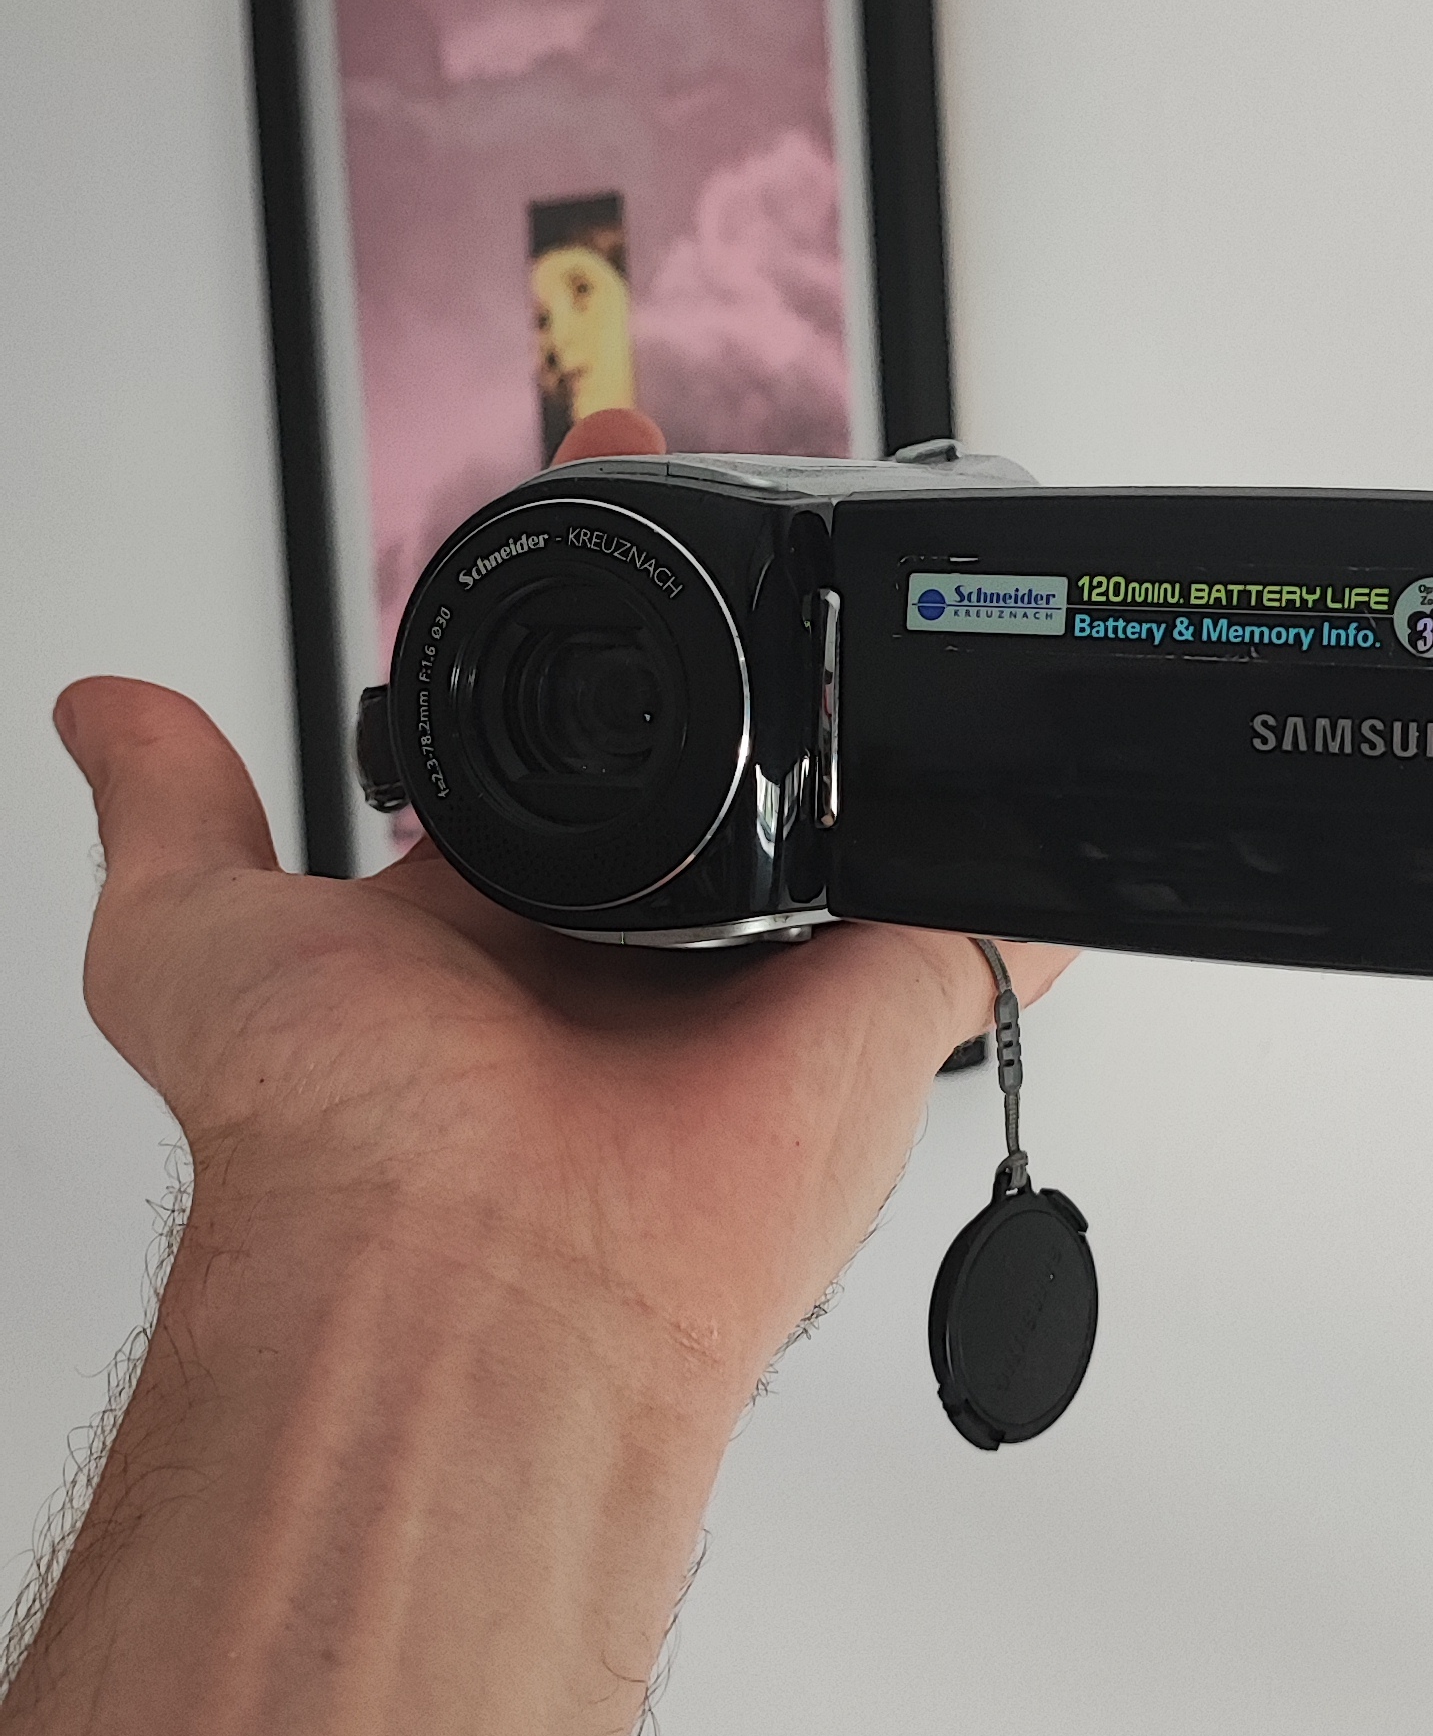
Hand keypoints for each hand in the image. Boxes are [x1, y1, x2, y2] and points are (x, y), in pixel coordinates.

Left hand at [55, 414, 1070, 1450]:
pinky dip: (1024, 870)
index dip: (604, 600)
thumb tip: (104, 711)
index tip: (619, 463)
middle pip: (731, 764)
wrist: (459, 1272)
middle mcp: (646, 952)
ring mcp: (774, 987)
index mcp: (509, 915)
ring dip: (884, 728)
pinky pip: (992, 925)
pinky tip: (1026, 790)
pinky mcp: (887, 1020)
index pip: (579, 719)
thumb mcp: (190, 939)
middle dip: (761, 639)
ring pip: (862, 827)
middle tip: (772, 512)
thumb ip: (168, 813)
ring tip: (890, 613)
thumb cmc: (330, 1139)